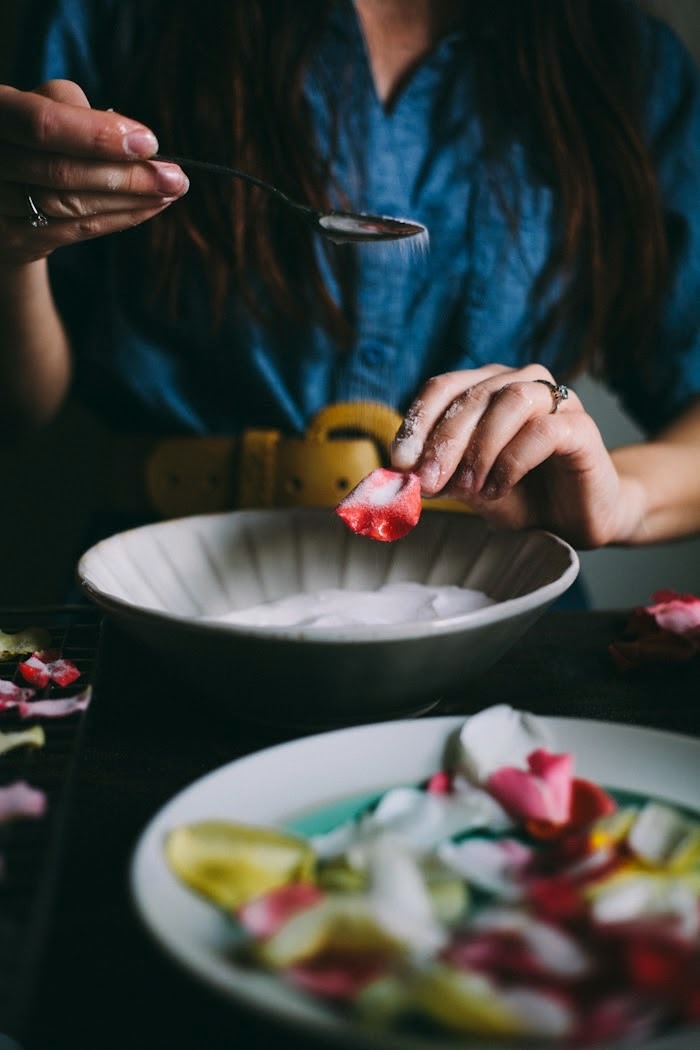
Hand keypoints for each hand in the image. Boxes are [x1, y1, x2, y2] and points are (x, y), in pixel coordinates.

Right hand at [0, 80, 187, 265]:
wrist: (1, 190)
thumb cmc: (35, 137)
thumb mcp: (46, 108)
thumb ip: (78, 113)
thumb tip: (136, 141)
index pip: (42, 125)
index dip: (96, 135)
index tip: (149, 142)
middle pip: (62, 172)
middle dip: (126, 175)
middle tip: (176, 176)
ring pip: (70, 205)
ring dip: (130, 200)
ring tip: (171, 191)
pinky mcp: (15, 239)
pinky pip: (75, 230)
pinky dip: (119, 218)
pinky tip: (151, 207)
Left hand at [391, 364, 626, 547]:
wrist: (575, 521)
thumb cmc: (521, 497)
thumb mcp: (467, 488)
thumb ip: (437, 475)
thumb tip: (397, 474)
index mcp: (487, 389)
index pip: (443, 388)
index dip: (417, 421)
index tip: (399, 461)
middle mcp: (520, 384)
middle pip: (473, 395)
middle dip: (443, 442)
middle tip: (428, 483)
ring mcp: (556, 402)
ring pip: (510, 401)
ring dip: (480, 448)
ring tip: (469, 490)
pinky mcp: (582, 427)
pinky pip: (543, 430)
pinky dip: (512, 460)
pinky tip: (498, 489)